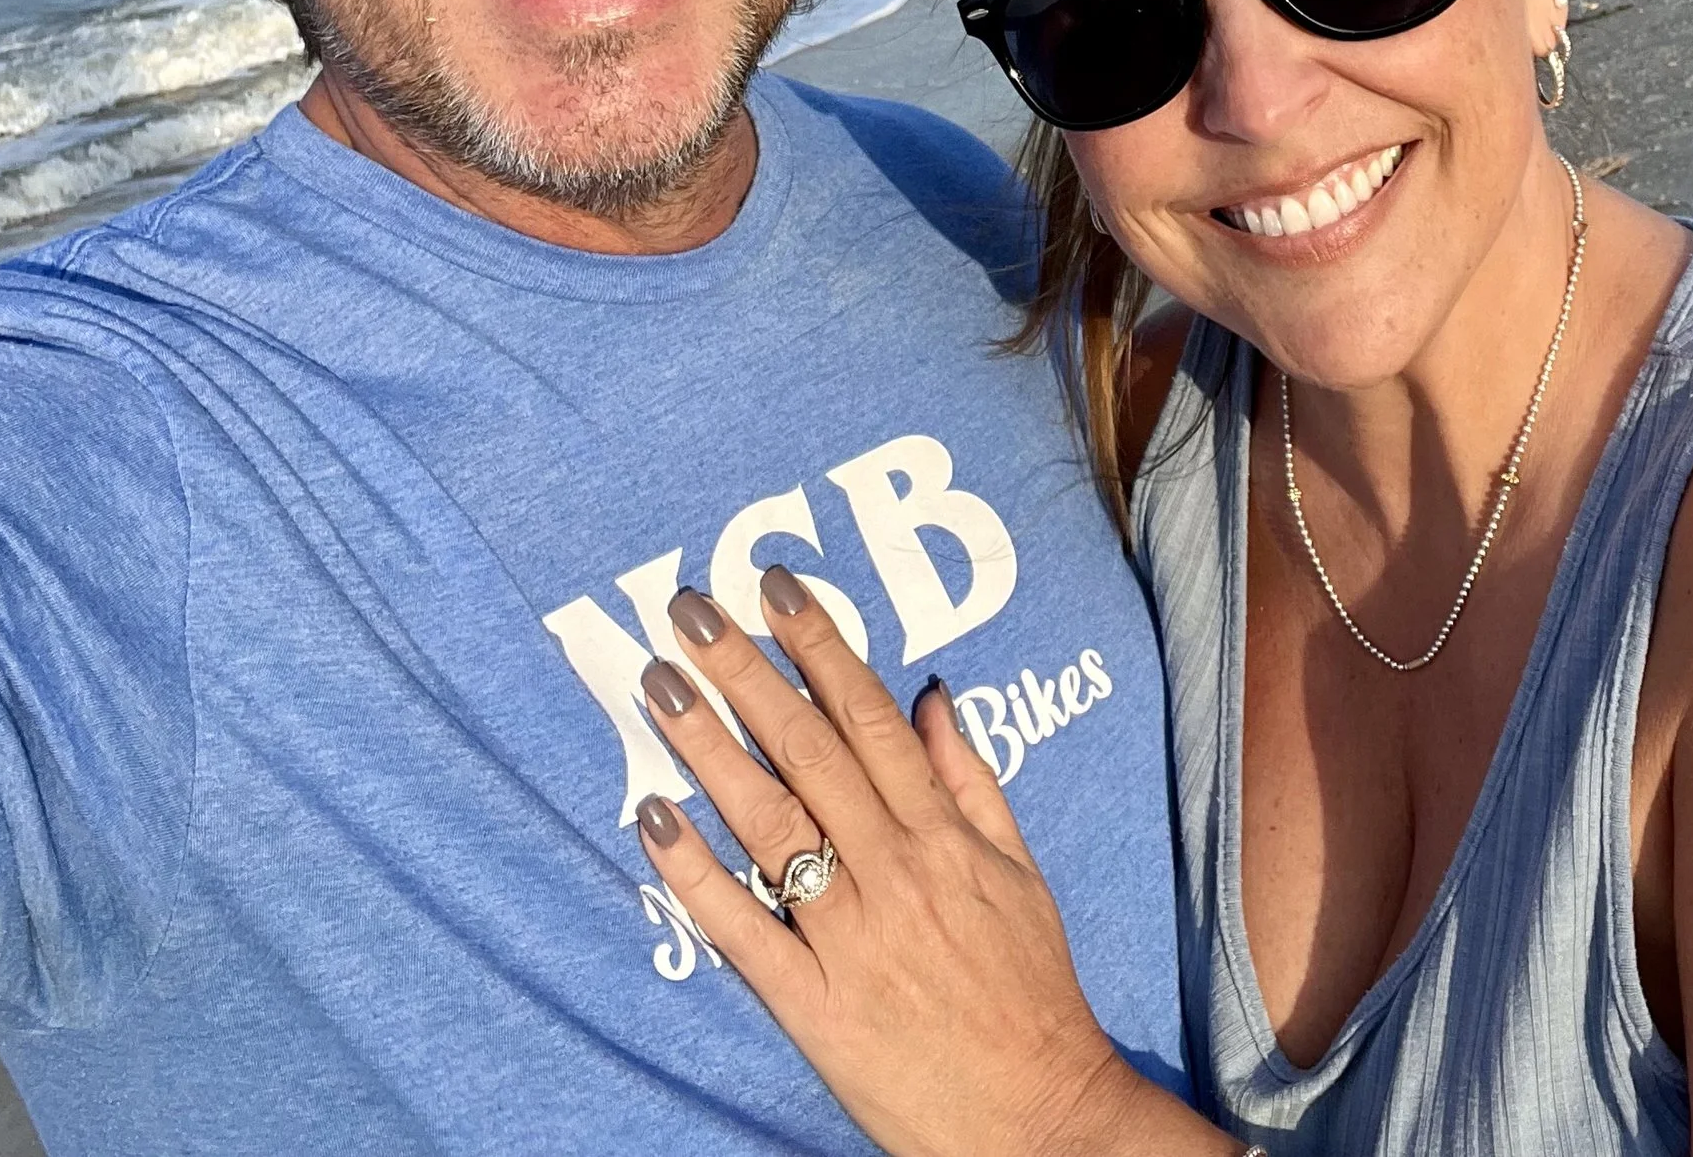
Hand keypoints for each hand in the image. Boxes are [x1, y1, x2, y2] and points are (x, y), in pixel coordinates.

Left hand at [635, 568, 1230, 1156]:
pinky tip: (654, 816)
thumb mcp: (1019, 871)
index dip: (818, 645)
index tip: (773, 588)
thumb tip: (927, 696)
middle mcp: (893, 873)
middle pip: (806, 751)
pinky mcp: (812, 1007)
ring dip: (707, 748)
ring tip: (659, 685)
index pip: (867, 716)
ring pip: (768, 824)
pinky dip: (695, 872)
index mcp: (943, 835)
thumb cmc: (1029, 990)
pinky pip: (743, 929)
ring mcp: (849, 939)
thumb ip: (969, 781)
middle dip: (745, 672)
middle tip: (689, 610)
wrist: (1038, 1117)